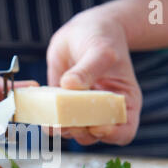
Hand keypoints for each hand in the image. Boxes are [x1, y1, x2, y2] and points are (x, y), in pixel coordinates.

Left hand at [46, 9, 141, 145]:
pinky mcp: (63, 107)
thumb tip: (69, 85)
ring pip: (75, 133)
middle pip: (95, 136)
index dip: (112, 135)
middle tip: (68, 124)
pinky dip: (50, 124)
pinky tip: (43, 118)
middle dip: (82, 133)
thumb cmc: (102, 38)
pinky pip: (57, 123)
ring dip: (64, 131)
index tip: (97, 126)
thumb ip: (87, 69)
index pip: (124, 131)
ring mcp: (82, 111)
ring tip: (54, 122)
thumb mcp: (100, 50)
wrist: (83, 31)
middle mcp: (104, 111)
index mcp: (124, 102)